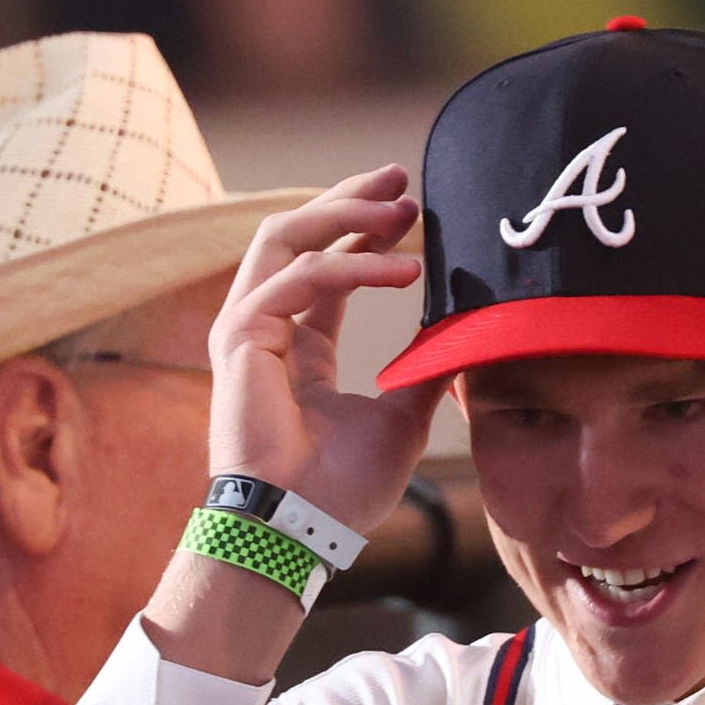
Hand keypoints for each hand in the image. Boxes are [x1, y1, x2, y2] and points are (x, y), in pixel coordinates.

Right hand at [208, 166, 443, 528]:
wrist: (303, 528)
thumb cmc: (344, 488)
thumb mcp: (403, 418)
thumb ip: (424, 370)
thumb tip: (464, 333)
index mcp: (297, 347)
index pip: (327, 268)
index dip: (365, 231)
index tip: (413, 207)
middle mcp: (266, 329)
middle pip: (298, 235)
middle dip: (350, 198)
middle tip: (403, 176)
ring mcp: (247, 329)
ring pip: (287, 237)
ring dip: (347, 213)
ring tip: (405, 208)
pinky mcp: (240, 334)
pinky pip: (300, 277)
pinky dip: (352, 265)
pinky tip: (402, 269)